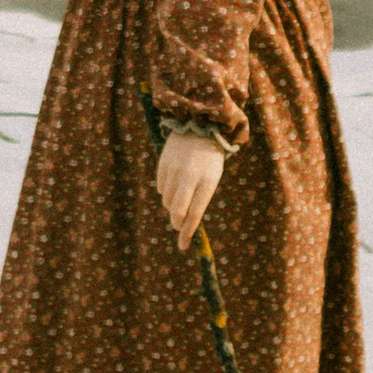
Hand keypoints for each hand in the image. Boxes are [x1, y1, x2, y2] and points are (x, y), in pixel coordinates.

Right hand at [156, 129, 224, 249]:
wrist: (199, 127)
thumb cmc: (208, 160)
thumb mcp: (211, 178)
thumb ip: (199, 200)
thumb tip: (184, 224)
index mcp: (208, 181)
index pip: (195, 213)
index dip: (188, 232)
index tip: (183, 245)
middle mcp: (190, 176)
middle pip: (177, 211)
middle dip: (177, 223)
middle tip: (179, 225)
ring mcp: (175, 169)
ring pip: (167, 201)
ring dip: (172, 205)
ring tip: (182, 192)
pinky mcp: (163, 163)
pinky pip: (160, 188)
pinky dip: (166, 191)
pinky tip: (175, 181)